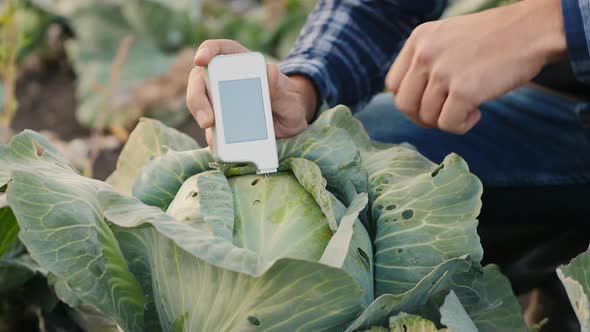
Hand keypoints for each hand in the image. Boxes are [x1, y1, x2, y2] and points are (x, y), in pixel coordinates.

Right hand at [186, 39, 317, 143]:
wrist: (291, 122)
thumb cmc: (290, 101)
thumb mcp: (288, 95)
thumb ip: (279, 85)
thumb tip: (270, 71)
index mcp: (241, 64)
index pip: (220, 50)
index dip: (207, 50)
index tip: (200, 59)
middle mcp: (225, 80)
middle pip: (201, 80)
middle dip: (198, 97)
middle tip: (207, 118)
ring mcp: (220, 102)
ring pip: (200, 104)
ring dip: (201, 116)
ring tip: (211, 129)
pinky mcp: (221, 124)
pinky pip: (210, 130)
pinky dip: (211, 137)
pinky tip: (218, 145)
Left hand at [385, 0, 566, 133]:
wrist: (533, 30)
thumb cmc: (494, 39)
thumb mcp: (448, 38)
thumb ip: (426, 62)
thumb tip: (412, 103)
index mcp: (419, 39)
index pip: (392, 84)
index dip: (409, 100)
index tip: (429, 102)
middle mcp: (425, 54)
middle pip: (404, 105)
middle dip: (423, 117)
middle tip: (446, 112)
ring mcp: (442, 72)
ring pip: (427, 117)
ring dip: (447, 120)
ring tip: (469, 106)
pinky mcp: (463, 90)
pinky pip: (448, 125)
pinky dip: (461, 126)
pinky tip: (477, 112)